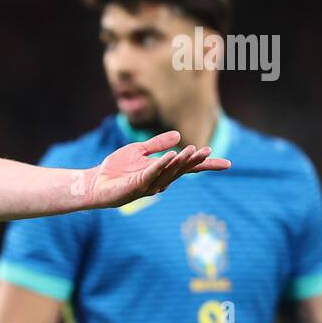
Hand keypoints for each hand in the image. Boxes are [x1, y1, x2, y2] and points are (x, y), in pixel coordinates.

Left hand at [85, 130, 230, 208]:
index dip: (206, 164)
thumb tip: (178, 136)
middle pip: (182, 170)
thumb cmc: (115, 169)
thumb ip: (157, 144)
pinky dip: (162, 164)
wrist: (95, 182)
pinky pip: (152, 174)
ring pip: (170, 172)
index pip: (188, 168)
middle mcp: (159, 180)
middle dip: (196, 161)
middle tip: (209, 151)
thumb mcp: (138, 151)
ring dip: (182, 161)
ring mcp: (148, 185)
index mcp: (162, 172)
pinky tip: (171, 156)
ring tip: (195, 150)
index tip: (227, 163)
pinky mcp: (136, 186)